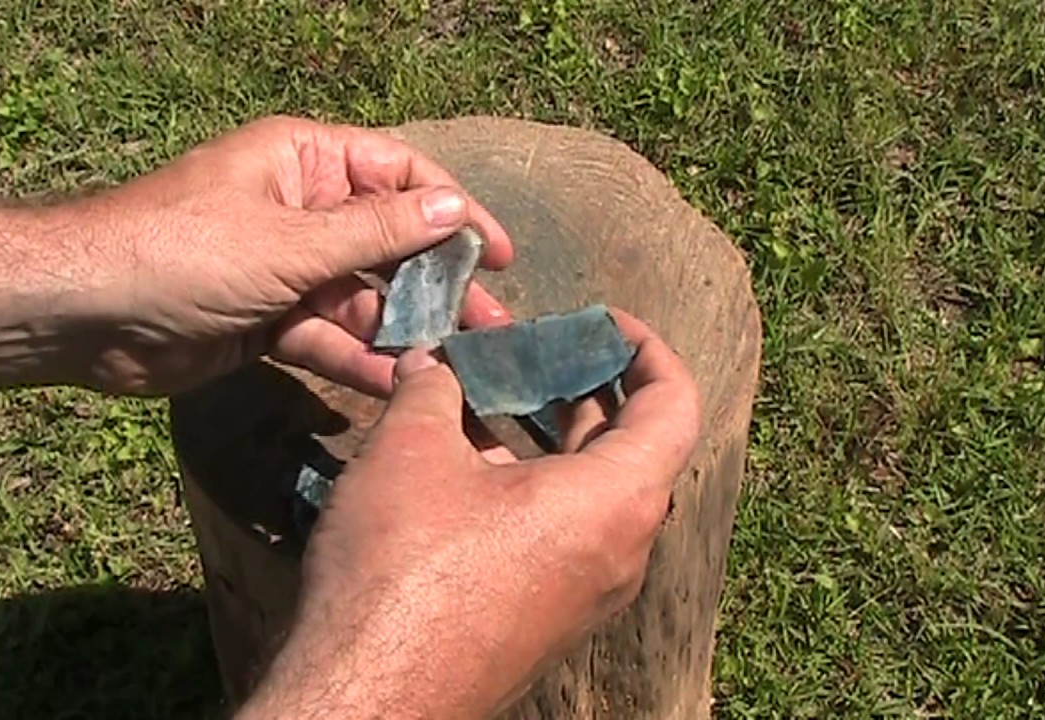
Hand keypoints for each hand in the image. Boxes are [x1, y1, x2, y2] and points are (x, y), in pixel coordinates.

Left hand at [72, 115, 513, 396]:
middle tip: (492, 326)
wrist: (85, 313)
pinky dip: (354, 358)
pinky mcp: (267, 320)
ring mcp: (285, 268)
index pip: (401, 175)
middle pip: (389, 243)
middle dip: (439, 284)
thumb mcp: (291, 241)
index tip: (500, 256)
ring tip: (456, 363)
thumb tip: (455, 212)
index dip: (455, 212)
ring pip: (362, 297)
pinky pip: (325, 335)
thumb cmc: (185, 252)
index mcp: (305, 161)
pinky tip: (395, 383)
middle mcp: (301, 209)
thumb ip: (377, 232)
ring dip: (403, 329)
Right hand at [240, 310, 701, 719]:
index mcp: (616, 500)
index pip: (673, 404)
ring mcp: (586, 593)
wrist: (371, 698)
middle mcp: (620, 550)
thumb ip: (431, 388)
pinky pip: (558, 532)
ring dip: (545, 434)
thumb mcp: (412, 451)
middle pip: (630, 446)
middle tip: (530, 348)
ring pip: (588, 491)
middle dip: (580, 384)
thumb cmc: (403, 568)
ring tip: (488, 392)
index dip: (644, 347)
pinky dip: (527, 483)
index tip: (598, 319)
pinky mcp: (545, 619)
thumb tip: (428, 361)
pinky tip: (462, 459)